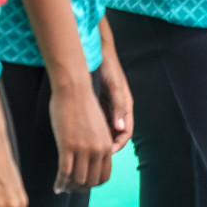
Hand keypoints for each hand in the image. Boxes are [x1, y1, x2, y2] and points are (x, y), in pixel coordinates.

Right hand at [50, 76, 114, 191]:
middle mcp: (98, 149)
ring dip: (70, 187)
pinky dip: (60, 183)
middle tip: (70, 188)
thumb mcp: (97, 127)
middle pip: (91, 181)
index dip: (93, 184)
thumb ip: (98, 143)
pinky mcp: (68, 146)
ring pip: (78, 180)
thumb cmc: (83, 106)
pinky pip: (64, 173)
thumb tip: (92, 159)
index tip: (84, 184)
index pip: (105, 176)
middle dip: (80, 188)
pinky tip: (56, 185)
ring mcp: (83, 148)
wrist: (74, 90)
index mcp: (107, 144)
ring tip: (63, 187)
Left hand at [97, 32, 133, 153]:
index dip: (118, 144)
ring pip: (105, 130)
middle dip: (107, 146)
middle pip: (115, 134)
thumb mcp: (115, 87)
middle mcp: (117, 109)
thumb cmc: (108, 67)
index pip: (125, 133)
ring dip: (98, 140)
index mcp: (125, 106)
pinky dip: (91, 130)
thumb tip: (121, 128)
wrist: (96, 52)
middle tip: (94, 155)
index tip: (108, 153)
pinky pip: (96, 122)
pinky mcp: (97, 104)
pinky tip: (81, 135)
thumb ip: (119, 106)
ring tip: (86, 149)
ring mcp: (107, 107)